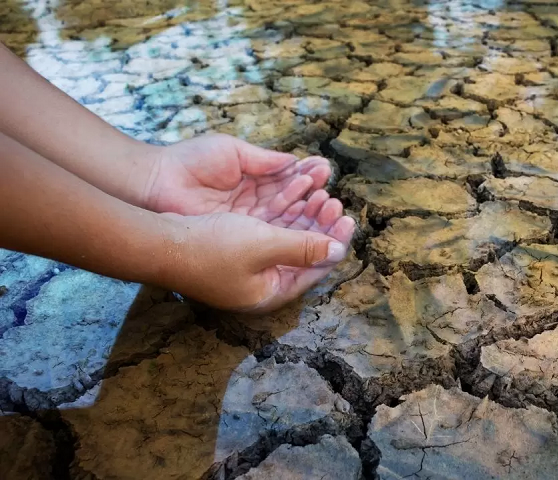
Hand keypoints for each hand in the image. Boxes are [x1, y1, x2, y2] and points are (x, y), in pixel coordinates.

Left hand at [144, 133, 335, 227]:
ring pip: (286, 221)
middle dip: (314, 199)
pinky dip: (291, 228)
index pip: (288, 182)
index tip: (325, 171)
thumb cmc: (189, 162)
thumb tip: (295, 162)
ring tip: (326, 204)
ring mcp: (247, 224)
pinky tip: (308, 220)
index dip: (307, 178)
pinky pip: (271, 235)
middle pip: (292, 205)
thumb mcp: (232, 152)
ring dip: (308, 215)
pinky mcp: (239, 239)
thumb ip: (265, 161)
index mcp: (253, 180)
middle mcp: (254, 205)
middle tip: (331, 195)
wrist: (156, 183)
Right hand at [162, 210, 354, 311]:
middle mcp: (262, 284)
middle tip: (334, 201)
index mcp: (272, 292)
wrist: (158, 242)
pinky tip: (294, 194)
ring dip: (303, 216)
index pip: (316, 269)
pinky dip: (283, 214)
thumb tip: (338, 251)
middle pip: (304, 253)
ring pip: (287, 239)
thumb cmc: (211, 247)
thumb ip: (304, 248)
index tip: (349, 219)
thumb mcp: (264, 245)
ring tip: (319, 193)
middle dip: (320, 225)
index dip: (335, 242)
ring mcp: (247, 268)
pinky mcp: (234, 250)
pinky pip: (269, 231)